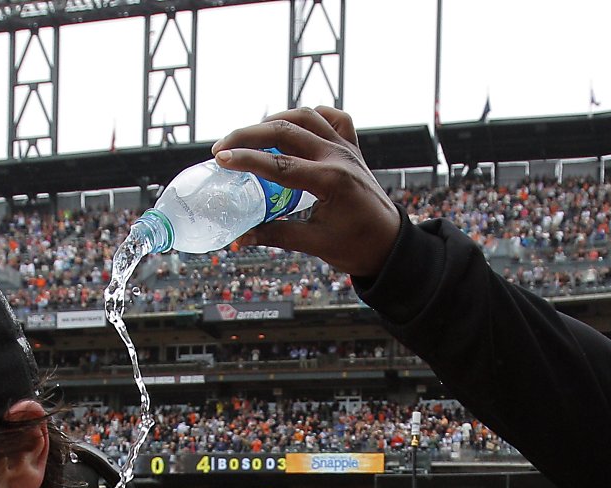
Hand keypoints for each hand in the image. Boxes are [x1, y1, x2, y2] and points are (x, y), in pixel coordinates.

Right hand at [211, 108, 402, 278]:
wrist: (390, 243)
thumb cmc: (357, 247)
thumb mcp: (315, 244)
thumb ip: (276, 235)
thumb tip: (240, 238)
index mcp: (331, 181)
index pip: (279, 164)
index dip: (246, 160)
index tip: (220, 159)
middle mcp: (339, 156)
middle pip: (286, 130)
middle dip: (248, 135)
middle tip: (222, 147)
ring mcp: (346, 148)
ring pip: (305, 116)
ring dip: (274, 121)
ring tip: (249, 136)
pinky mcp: (352, 147)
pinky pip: (332, 117)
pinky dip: (310, 116)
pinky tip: (293, 126)